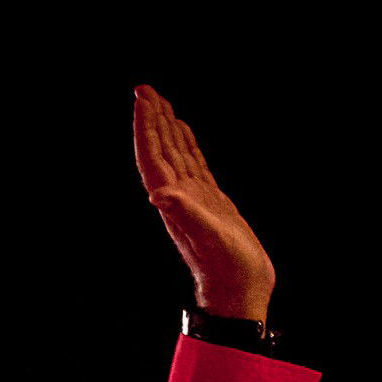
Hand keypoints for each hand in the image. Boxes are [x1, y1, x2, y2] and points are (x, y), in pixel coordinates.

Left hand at [133, 85, 274, 321]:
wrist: (240, 292)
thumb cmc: (226, 270)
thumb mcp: (208, 238)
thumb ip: (185, 214)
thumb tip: (159, 194)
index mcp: (175, 200)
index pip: (154, 156)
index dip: (146, 127)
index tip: (142, 98)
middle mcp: (179, 197)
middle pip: (160, 150)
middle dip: (152, 120)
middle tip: (144, 90)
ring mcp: (194, 199)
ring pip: (176, 154)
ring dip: (166, 128)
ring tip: (159, 103)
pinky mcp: (211, 203)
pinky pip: (194, 165)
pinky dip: (187, 145)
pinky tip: (185, 133)